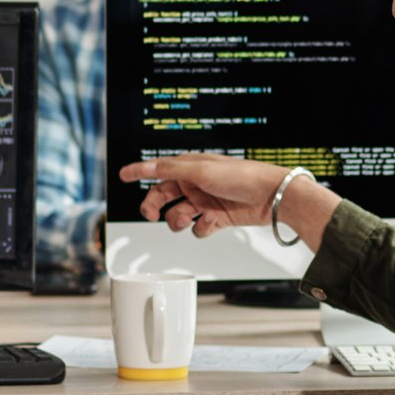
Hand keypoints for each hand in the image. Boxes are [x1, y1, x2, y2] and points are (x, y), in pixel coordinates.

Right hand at [118, 154, 289, 237]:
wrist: (271, 197)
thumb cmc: (241, 176)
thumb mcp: (201, 170)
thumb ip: (171, 169)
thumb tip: (147, 165)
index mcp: (190, 167)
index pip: (159, 168)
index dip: (140, 171)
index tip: (123, 174)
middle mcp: (195, 184)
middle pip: (163, 196)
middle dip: (154, 206)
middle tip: (150, 215)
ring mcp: (205, 201)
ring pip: (177, 215)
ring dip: (179, 219)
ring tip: (189, 217)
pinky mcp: (216, 218)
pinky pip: (197, 228)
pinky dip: (201, 227)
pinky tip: (211, 221)